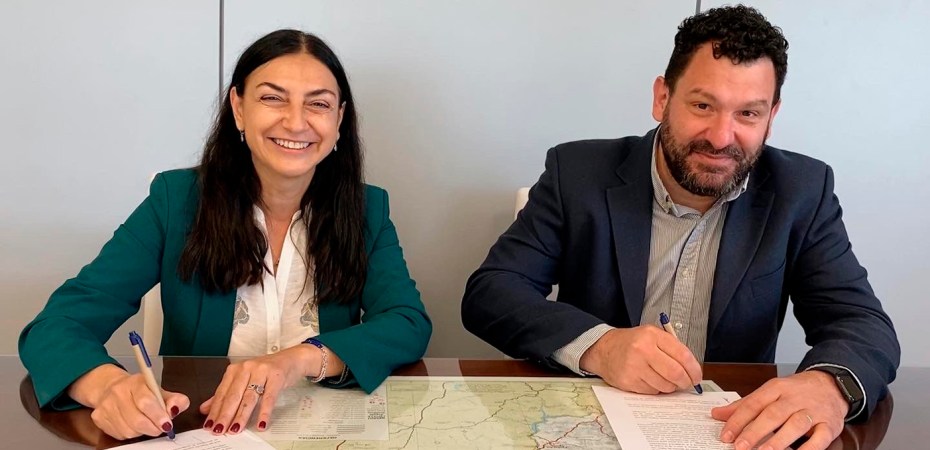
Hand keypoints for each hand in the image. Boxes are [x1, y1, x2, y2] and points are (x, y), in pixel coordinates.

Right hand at [70, 364, 189, 439]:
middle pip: (137, 420)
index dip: (158, 415)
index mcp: (136, 382)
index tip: (167, 424)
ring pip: (129, 430)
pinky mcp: (99, 418)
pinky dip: (130, 433)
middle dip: (153, 427)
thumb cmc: (139, 391)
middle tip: (160, 427)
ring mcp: (106, 406)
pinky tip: (132, 424)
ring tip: (145, 422)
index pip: (146, 401)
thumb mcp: (159, 390)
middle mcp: (118, 392)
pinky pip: (119, 434)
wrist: (110, 387)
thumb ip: (174, 399)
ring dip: (142, 431)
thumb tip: (177, 407)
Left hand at [200, 344, 321, 433]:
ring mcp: (262, 371)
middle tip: (219, 430)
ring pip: (249, 397)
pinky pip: (269, 397)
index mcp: (235, 370)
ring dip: (241, 416)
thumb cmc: (266, 371)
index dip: (215, 411)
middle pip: (233, 396)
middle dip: (225, 415)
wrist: (291, 359)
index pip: (221, 393)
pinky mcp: (277, 376)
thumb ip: (225, 394)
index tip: (209, 425)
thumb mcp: (244, 380)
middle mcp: (247, 368)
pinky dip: (264, 412)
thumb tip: (205, 409)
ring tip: (236, 429)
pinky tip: (261, 423)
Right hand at [579, 326, 701, 393]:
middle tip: (687, 383)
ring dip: (670, 387)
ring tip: (666, 380)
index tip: (697, 376)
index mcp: (652, 335)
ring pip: (665, 386)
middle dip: (685, 382)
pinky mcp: (628, 381)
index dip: (694, 369)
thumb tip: (692, 370)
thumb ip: (672, 348)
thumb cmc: (631, 342)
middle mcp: (643, 350)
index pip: (682, 355)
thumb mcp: (651, 335)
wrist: (604, 349)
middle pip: (675, 373)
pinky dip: (656, 389)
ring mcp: (634, 367)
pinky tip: (651, 380)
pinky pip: (652, 392)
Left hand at [711, 371, 848, 449]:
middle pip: (772, 414)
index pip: (754, 403)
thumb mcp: (770, 392)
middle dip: (754, 431)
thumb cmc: (796, 391)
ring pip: (795, 425)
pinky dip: (808, 449)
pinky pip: (819, 439)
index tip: (726, 435)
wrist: (832, 385)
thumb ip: (744, 405)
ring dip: (778, 440)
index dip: (738, 420)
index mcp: (776, 388)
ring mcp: (813, 411)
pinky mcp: (829, 425)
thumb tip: (717, 415)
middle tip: (739, 446)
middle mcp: (794, 398)